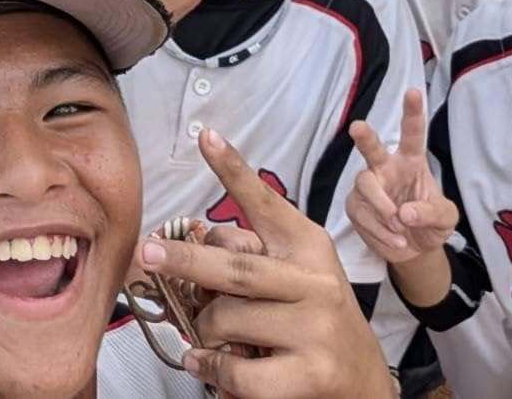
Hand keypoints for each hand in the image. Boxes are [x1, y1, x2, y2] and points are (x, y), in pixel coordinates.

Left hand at [134, 129, 394, 397]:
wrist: (364, 380)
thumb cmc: (315, 321)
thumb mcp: (296, 277)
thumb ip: (254, 258)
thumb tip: (196, 248)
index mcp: (308, 247)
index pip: (265, 203)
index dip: (233, 170)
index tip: (205, 137)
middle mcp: (316, 281)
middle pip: (235, 268)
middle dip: (185, 260)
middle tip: (147, 253)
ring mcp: (316, 328)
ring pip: (228, 319)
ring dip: (204, 330)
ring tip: (208, 337)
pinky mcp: (311, 373)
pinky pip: (237, 370)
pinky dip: (210, 367)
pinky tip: (205, 363)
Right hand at [346, 88, 457, 264]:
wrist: (415, 251)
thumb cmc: (431, 224)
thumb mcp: (445, 219)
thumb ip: (431, 212)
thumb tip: (404, 213)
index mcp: (411, 162)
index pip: (412, 134)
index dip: (412, 113)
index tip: (413, 92)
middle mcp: (386, 169)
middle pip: (372, 149)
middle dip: (365, 137)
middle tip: (357, 128)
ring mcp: (368, 187)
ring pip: (365, 186)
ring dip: (383, 210)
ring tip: (401, 230)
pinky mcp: (355, 206)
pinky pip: (362, 215)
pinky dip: (381, 233)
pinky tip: (396, 241)